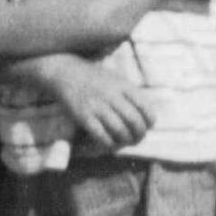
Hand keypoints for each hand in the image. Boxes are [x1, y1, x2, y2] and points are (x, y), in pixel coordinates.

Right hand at [29, 57, 153, 150]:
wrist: (66, 72)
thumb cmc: (94, 78)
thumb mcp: (116, 79)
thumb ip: (131, 94)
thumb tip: (146, 116)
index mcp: (123, 85)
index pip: (145, 107)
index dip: (150, 121)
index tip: (148, 126)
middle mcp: (112, 95)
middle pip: (135, 121)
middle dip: (139, 135)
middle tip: (137, 139)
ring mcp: (97, 106)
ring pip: (120, 131)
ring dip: (125, 141)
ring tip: (125, 143)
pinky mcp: (83, 116)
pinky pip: (101, 136)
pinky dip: (109, 144)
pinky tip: (110, 143)